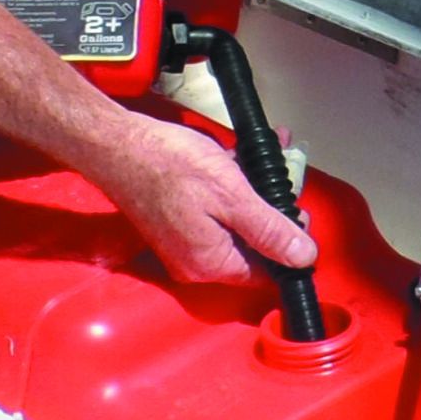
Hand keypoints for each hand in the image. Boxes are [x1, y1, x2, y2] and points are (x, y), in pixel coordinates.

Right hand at [90, 112, 316, 288]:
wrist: (115, 146)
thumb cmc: (171, 166)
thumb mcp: (231, 195)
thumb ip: (269, 231)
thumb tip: (305, 259)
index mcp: (212, 263)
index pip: (267, 273)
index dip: (290, 247)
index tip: (300, 213)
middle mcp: (196, 264)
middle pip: (250, 250)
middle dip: (272, 215)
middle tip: (284, 181)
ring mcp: (182, 246)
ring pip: (233, 229)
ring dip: (252, 198)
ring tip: (266, 162)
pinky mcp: (172, 226)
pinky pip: (212, 217)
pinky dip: (229, 193)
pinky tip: (237, 162)